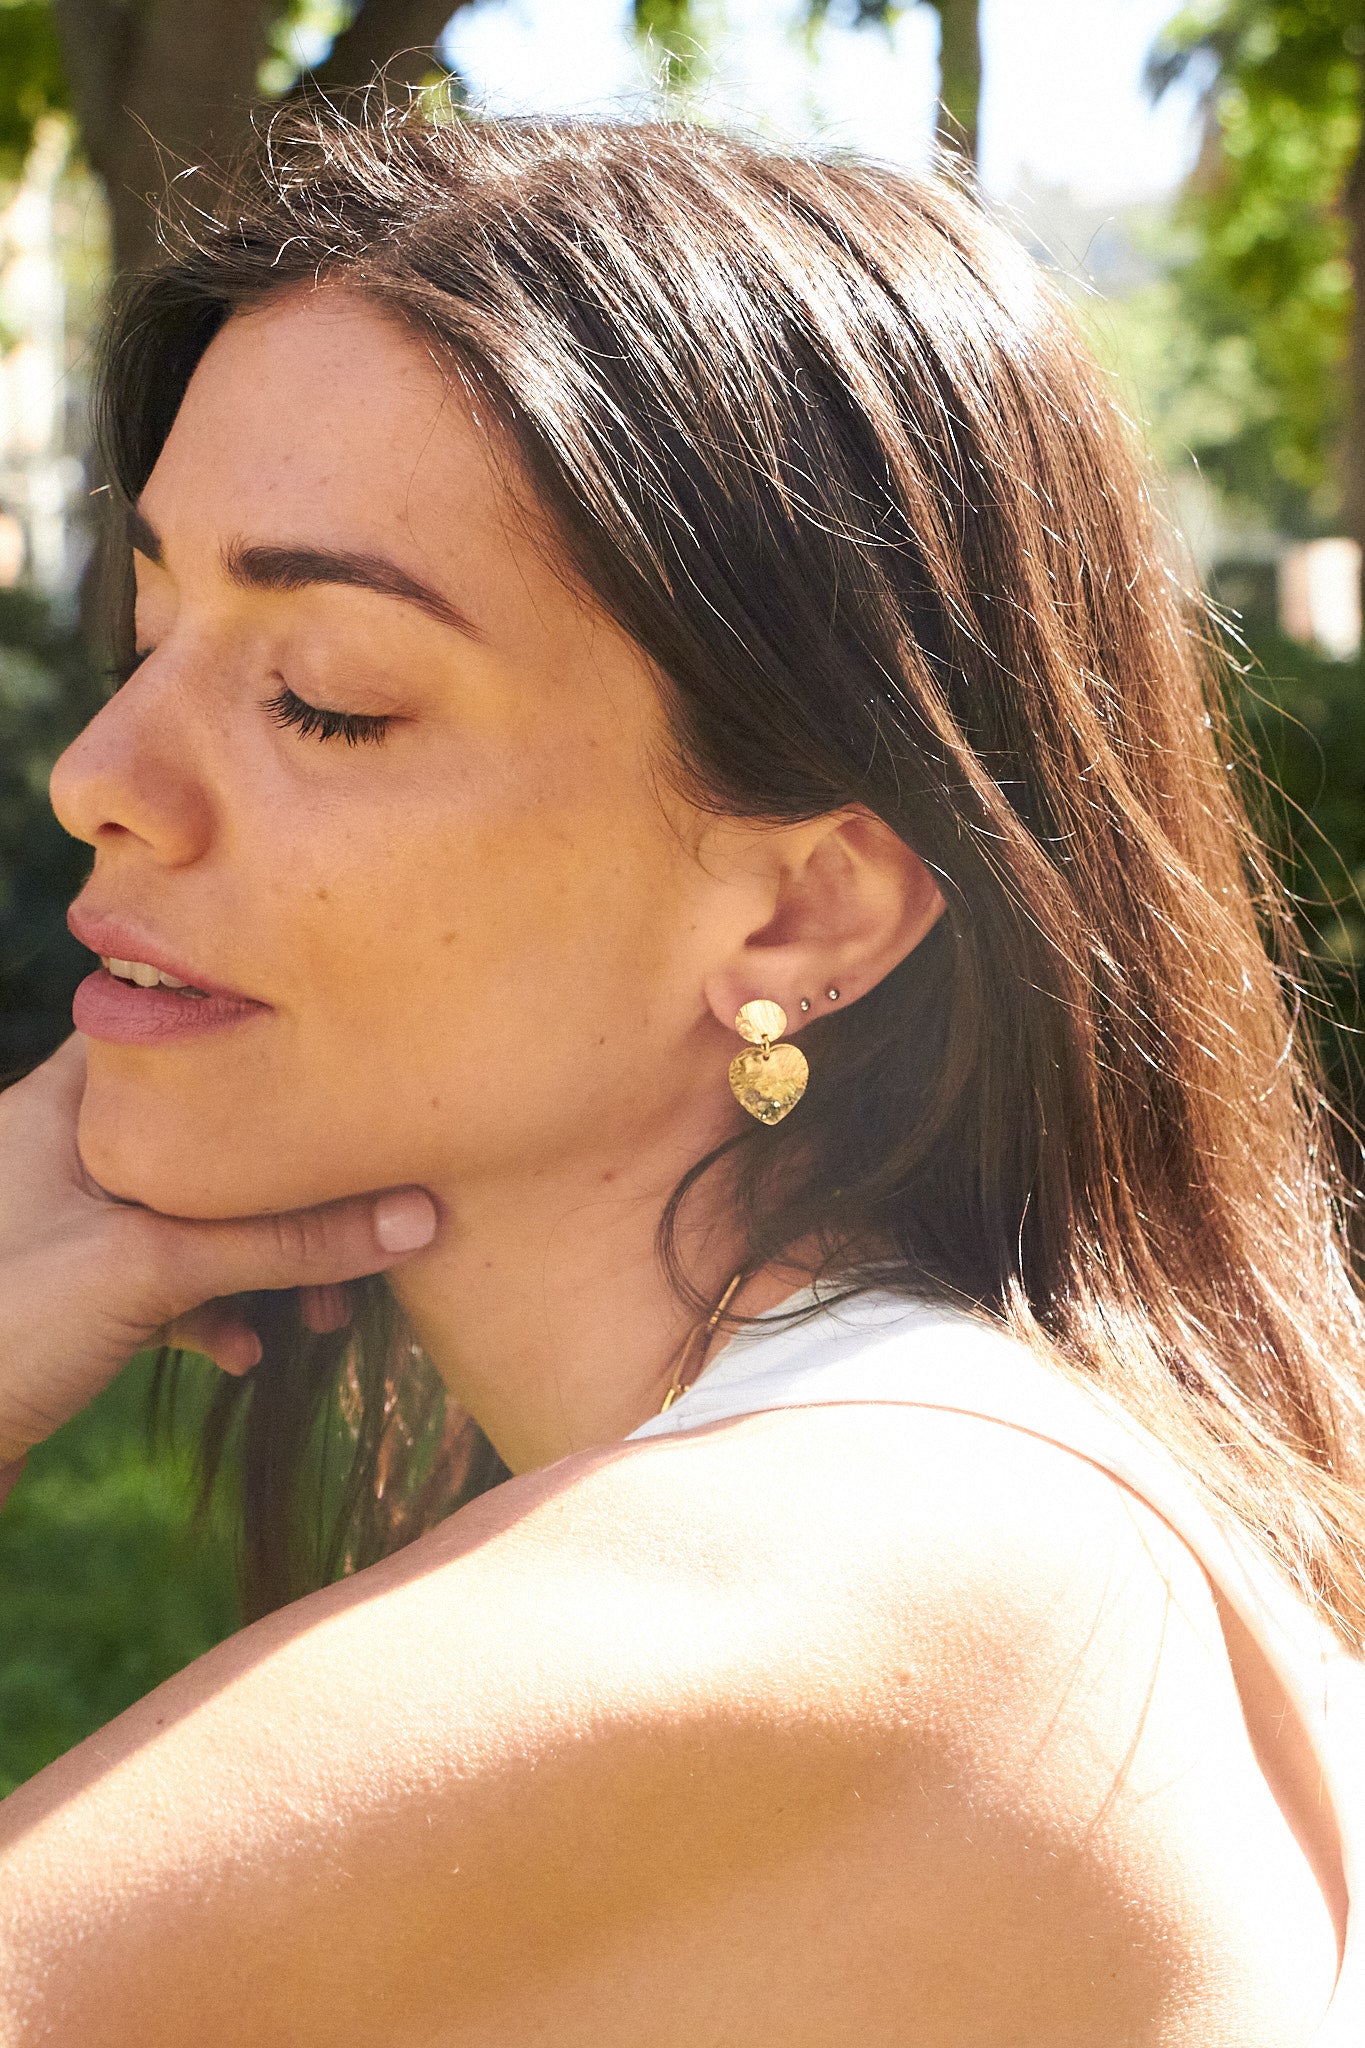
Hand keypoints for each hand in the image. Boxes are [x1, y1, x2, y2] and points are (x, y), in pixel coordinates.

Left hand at [0, 1037, 437, 1463]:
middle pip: (200, 1136)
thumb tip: (417, 1218)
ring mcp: (67, 1225)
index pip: (163, 1034)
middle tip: (356, 1223)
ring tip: (318, 1316)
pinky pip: (168, 1277)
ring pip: (194, 1214)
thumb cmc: (3, 1333)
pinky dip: (214, 1307)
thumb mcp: (154, 1273)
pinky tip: (243, 1351)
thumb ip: (285, 1242)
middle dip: (281, 1189)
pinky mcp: (75, 1294)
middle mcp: (58, 1152)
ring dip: (260, 1261)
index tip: (330, 1062)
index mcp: (56, 1106)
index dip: (247, 1042)